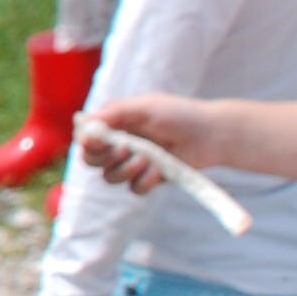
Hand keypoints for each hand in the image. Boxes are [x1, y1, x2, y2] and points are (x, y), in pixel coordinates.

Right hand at [77, 93, 211, 190]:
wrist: (212, 135)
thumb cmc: (179, 115)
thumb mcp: (144, 107)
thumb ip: (113, 114)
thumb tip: (84, 125)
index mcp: (115, 123)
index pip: (86, 136)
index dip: (86, 142)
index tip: (94, 143)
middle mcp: (120, 143)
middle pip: (91, 160)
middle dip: (105, 158)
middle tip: (125, 150)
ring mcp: (133, 163)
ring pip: (110, 177)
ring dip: (127, 169)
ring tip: (149, 159)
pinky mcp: (149, 178)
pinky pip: (134, 189)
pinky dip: (145, 181)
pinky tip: (159, 171)